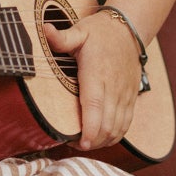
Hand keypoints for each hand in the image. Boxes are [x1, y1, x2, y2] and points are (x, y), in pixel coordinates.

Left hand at [47, 9, 140, 150]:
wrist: (129, 30)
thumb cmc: (100, 33)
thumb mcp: (80, 31)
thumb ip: (62, 37)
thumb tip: (44, 30)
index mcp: (97, 73)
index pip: (95, 105)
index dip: (90, 128)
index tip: (82, 143)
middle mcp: (113, 87)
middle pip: (107, 124)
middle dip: (92, 141)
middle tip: (72, 144)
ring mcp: (124, 95)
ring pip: (118, 128)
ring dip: (102, 141)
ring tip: (84, 144)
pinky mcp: (131, 99)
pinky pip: (126, 124)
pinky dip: (114, 136)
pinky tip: (101, 139)